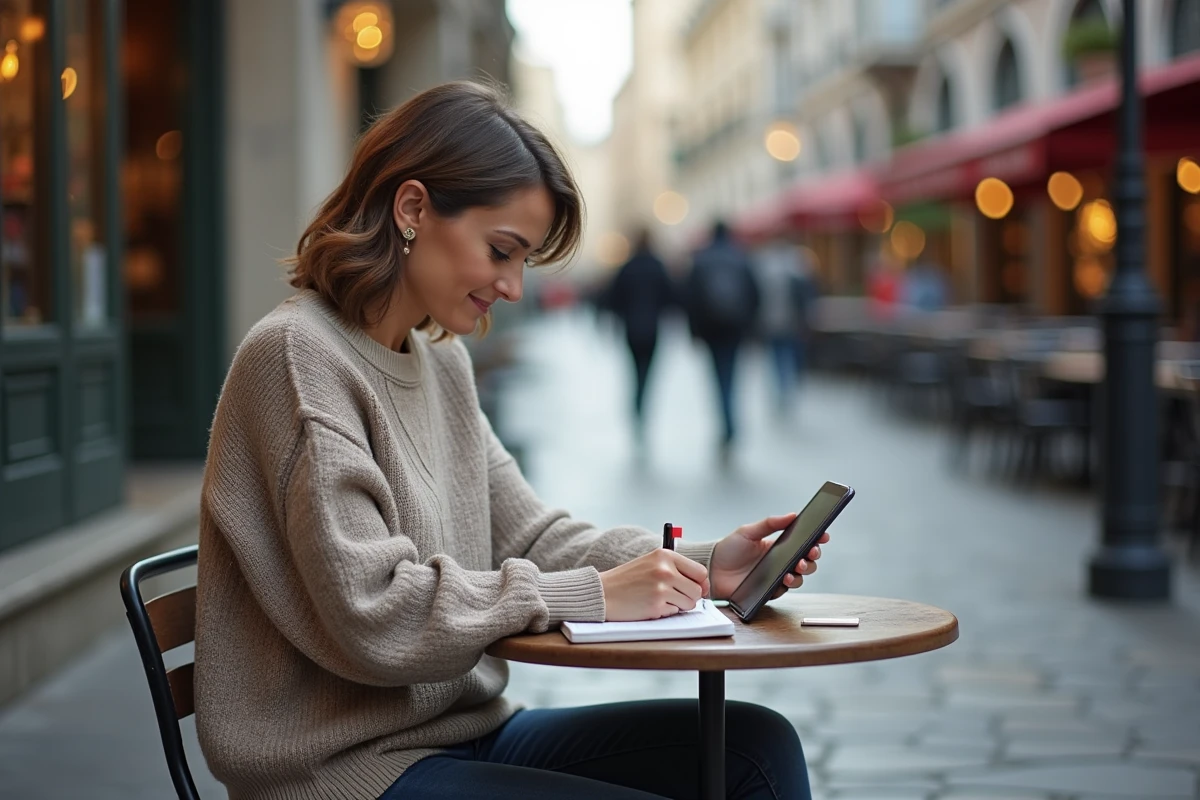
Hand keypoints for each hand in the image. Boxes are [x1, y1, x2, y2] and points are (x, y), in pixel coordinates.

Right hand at [600, 549, 710, 620]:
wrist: (603, 592)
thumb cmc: (627, 579)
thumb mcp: (651, 563)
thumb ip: (676, 569)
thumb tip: (703, 585)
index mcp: (665, 556)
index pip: (700, 572)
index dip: (700, 583)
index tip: (693, 588)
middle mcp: (665, 570)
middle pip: (697, 590)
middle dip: (689, 597)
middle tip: (673, 596)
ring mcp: (661, 589)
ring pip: (689, 604)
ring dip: (678, 605)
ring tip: (659, 599)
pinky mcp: (655, 606)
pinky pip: (674, 613)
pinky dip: (665, 611)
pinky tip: (650, 605)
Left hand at [709, 514, 829, 600]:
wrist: (712, 570)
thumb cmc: (729, 549)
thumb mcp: (748, 531)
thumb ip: (769, 523)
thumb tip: (792, 515)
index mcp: (778, 545)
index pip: (803, 542)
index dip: (816, 539)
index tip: (823, 535)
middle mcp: (780, 562)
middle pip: (807, 560)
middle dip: (813, 556)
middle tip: (811, 552)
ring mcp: (776, 576)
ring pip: (800, 576)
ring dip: (804, 571)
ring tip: (797, 566)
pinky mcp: (769, 590)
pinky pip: (785, 589)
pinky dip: (789, 584)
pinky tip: (786, 578)